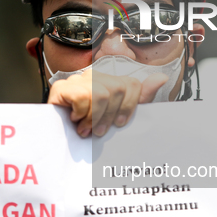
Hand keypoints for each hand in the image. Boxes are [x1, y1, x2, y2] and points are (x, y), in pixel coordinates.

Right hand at [47, 69, 168, 136]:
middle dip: (109, 116)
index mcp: (108, 82)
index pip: (131, 84)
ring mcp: (77, 80)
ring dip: (94, 118)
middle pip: (117, 90)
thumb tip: (161, 78)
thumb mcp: (116, 116)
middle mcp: (94, 77)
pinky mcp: (62, 87)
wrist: (55, 138)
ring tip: (86, 129)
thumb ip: (139, 98)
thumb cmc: (88, 128)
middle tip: (99, 131)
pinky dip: (80, 114)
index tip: (119, 124)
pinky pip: (82, 97)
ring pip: (101, 95)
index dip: (129, 106)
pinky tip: (74, 120)